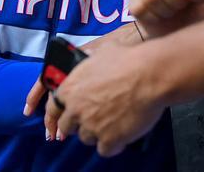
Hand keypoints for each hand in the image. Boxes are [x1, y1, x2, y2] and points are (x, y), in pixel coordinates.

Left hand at [44, 45, 164, 155]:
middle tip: (94, 120)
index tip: (66, 118)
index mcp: (69, 88)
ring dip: (97, 134)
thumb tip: (91, 59)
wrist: (150, 74)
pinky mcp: (108, 140)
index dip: (59, 114)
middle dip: (79, 124)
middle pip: (68, 127)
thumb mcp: (102, 52)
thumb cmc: (128, 59)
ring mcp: (91, 126)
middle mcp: (76, 109)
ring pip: (87, 138)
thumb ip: (89, 64)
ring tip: (113, 125)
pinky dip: (113, 145)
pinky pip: (105, 149)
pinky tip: (122, 137)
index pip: (53, 109)